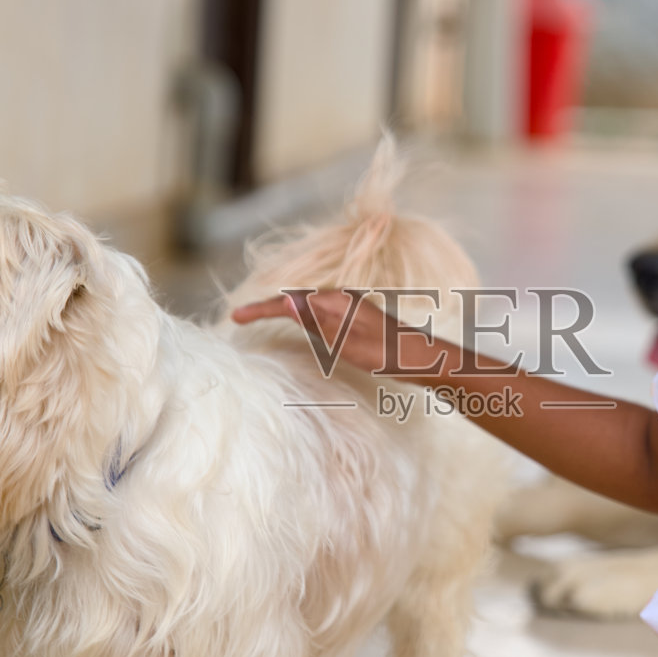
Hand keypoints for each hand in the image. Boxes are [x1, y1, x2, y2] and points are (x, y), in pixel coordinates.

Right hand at [230, 290, 443, 379]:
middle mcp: (341, 298)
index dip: (261, 310)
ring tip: (257, 316)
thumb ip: (318, 323)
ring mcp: (349, 306)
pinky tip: (297, 321)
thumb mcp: (349, 343)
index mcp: (337, 301)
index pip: (289, 303)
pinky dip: (299, 315)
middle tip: (239, 317)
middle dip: (266, 307)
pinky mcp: (355, 316)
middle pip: (294, 300)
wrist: (422, 358)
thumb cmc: (388, 354)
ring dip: (281, 309)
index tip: (236, 317)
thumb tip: (287, 304)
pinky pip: (318, 311)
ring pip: (306, 304)